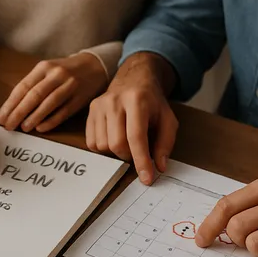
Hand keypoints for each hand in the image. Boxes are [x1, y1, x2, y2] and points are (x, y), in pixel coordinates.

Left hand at [0, 53, 107, 132]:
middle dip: (19, 113)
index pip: (23, 87)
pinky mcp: (80, 98)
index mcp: (44, 67)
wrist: (94, 66)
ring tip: (23, 128)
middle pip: (34, 96)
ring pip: (48, 104)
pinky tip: (41, 128)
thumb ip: (32, 84)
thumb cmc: (64, 71)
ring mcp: (70, 86)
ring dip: (34, 117)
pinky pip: (63, 112)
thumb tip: (13, 106)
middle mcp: (56, 75)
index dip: (11, 103)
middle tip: (9, 126)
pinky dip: (51, 121)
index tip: (2, 117)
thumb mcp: (47, 70)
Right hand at [86, 52, 177, 184]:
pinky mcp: (90, 111)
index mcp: (137, 100)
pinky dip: (104, 148)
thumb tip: (159, 167)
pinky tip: (114, 138)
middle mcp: (114, 101)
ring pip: (102, 146)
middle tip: (137, 152)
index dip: (141, 161)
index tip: (146, 178)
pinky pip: (92, 142)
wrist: (134, 78)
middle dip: (128, 156)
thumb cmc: (152, 102)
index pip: (136, 137)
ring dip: (116, 152)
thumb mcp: (168, 119)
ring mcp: (99, 105)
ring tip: (126, 142)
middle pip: (116, 144)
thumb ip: (165, 143)